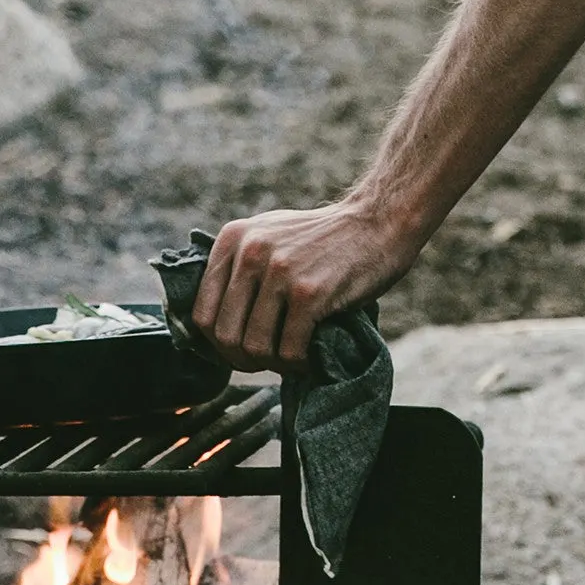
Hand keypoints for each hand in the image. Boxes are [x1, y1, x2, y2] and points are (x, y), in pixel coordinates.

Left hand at [191, 200, 413, 371]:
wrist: (382, 220)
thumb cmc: (327, 239)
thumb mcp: (272, 235)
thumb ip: (240, 268)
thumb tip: (212, 329)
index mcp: (234, 238)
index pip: (202, 313)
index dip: (220, 342)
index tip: (244, 348)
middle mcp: (251, 251)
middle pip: (225, 336)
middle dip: (245, 359)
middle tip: (271, 358)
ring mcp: (280, 271)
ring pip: (255, 347)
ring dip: (275, 363)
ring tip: (294, 356)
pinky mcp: (309, 292)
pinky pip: (289, 350)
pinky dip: (299, 363)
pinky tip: (312, 354)